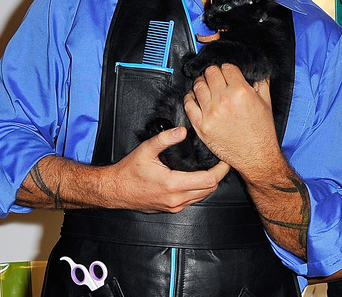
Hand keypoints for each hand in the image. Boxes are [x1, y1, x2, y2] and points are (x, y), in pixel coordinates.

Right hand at [105, 126, 229, 212]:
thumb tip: (182, 131)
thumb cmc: (129, 172)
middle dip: (218, 176)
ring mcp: (174, 206)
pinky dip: (199, 190)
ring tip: (212, 169)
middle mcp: (176, 199)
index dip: (221, 170)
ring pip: (202, 197)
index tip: (225, 161)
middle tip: (221, 162)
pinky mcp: (171, 209)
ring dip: (209, 184)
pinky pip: (193, 201)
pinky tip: (196, 179)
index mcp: (173, 184)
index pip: (208, 180)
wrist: (115, 190)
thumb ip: (165, 139)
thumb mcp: (146, 150)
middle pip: (210, 190)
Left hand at [183, 64, 280, 176]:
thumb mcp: (266, 103)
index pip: (227, 67)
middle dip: (214, 72)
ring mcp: (210, 113)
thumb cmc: (262, 132)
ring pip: (198, 85)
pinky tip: (194, 97)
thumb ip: (261, 83)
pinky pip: (188, 104)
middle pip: (210, 73)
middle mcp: (224, 101)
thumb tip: (255, 71)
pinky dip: (190, 98)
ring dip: (202, 82)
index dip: (227, 68)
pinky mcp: (201, 126)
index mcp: (241, 92)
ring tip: (205, 85)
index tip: (227, 72)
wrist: (256, 156)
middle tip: (216, 77)